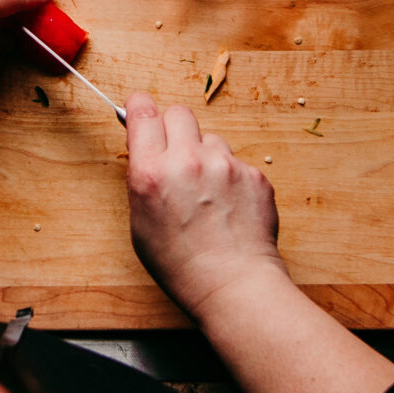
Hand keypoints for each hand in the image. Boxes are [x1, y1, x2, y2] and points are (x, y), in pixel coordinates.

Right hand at [123, 92, 289, 321]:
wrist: (233, 284)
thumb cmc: (181, 265)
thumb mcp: (141, 223)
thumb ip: (144, 180)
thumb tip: (147, 152)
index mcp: (152, 173)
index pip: (143, 113)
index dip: (140, 107)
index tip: (140, 108)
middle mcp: (188, 161)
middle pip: (179, 113)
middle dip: (174, 128)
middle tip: (176, 154)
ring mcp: (225, 165)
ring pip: (211, 139)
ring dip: (206, 157)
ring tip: (208, 195)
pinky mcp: (254, 174)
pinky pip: (237, 163)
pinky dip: (232, 179)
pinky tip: (229, 208)